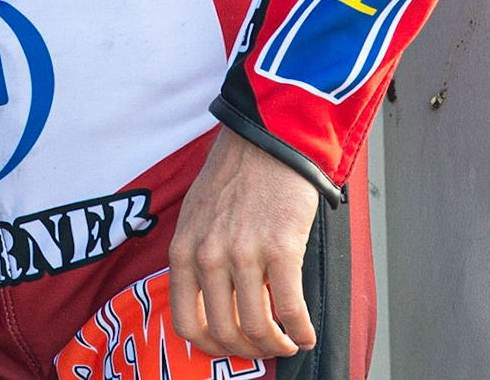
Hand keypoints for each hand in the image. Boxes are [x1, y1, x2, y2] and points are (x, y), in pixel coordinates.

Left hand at [168, 127, 322, 358]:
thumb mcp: (197, 215)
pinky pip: (290, 310)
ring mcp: (243, 254)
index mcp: (183, 250)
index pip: (186, 322)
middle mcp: (208, 257)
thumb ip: (198, 255)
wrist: (267, 139)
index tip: (228, 349)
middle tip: (264, 349)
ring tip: (287, 342)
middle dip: (247, 350)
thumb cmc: (235, 173)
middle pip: (224, 331)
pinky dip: (300, 331)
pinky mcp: (280, 250)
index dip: (210, 346)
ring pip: (257, 328)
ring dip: (276, 346)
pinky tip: (306, 334)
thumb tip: (213, 300)